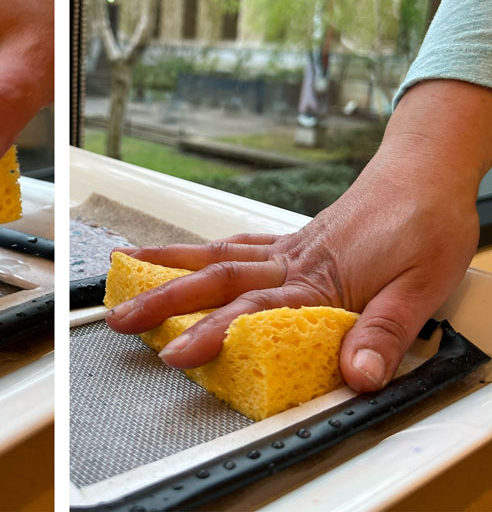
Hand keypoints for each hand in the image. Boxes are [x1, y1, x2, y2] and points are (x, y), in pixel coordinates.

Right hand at [106, 80, 491, 392]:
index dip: (209, 333)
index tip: (175, 354)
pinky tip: (190, 256)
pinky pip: (238, 243)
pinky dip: (206, 250)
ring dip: (168, 266)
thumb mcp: (422, 287)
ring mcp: (287, 247)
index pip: (252, 310)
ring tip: (127, 270)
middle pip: (214, 280)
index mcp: (318, 278)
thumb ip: (385, 332)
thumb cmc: (427, 223)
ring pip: (215, 256)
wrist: (426, 173)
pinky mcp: (292, 239)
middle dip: (162, 300)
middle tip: (121, 317)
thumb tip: (358, 375)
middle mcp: (291, 260)